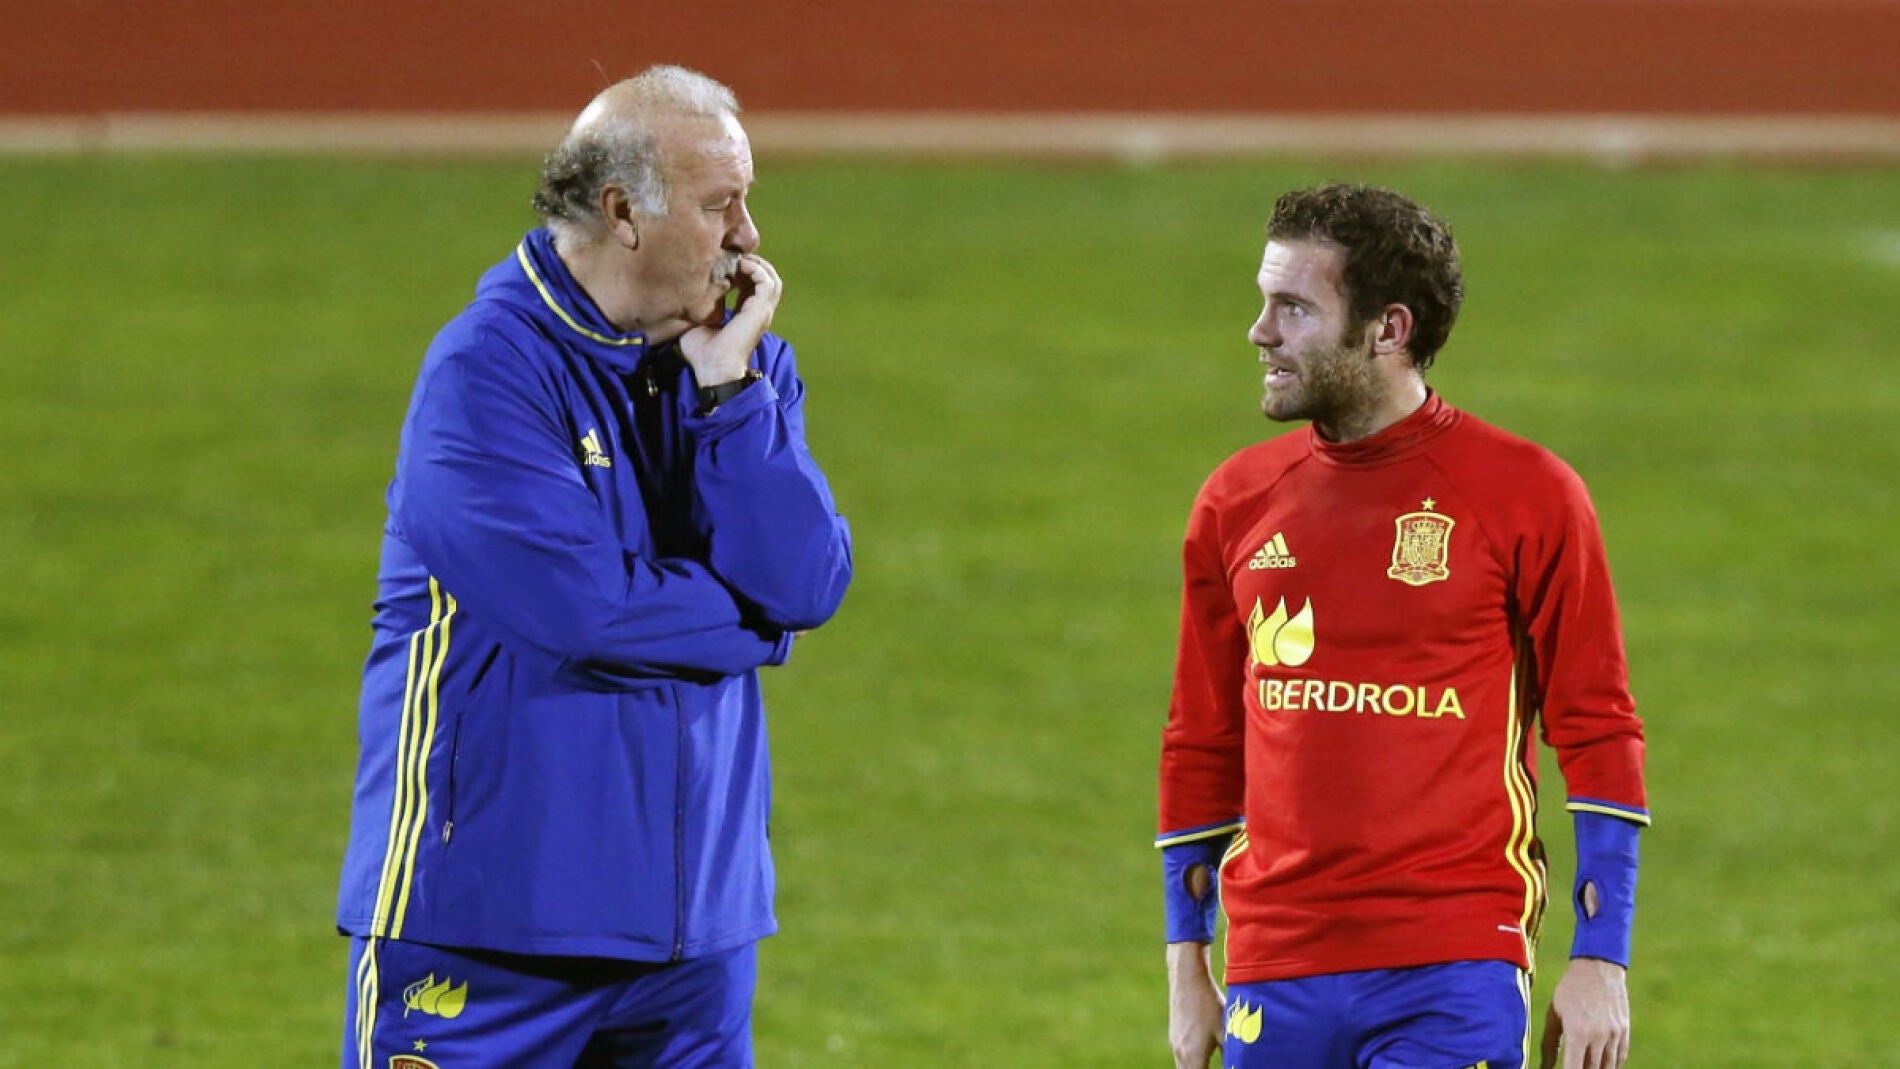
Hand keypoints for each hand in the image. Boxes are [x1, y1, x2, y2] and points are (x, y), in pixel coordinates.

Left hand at [680, 254, 781, 385]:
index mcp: (747, 315)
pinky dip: (756, 269)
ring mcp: (762, 311)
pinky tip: (739, 265)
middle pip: (767, 279)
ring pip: (772, 278)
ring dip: (756, 264)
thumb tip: (686, 292)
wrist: (713, 369)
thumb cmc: (703, 353)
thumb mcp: (699, 322)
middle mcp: (758, 312)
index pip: (753, 286)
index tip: (723, 264)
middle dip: (753, 264)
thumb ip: (700, 306)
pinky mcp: (761, 311)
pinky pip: (767, 282)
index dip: (742, 271)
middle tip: (733, 257)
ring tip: (738, 259)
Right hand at [1166, 942, 1222, 1068]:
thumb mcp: (1226, 1031)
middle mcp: (1180, 1053)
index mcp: (1193, 1056)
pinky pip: (1181, 1059)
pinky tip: (1204, 1057)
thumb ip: (1231, 1054)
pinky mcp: (1174, 1036)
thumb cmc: (1209, 1003)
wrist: (1187, 977)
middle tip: (1217, 1067)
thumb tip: (1239, 1064)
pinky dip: (1192, 1064)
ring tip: (1211, 1064)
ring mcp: (1175, 1044)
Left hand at [1539, 957, 1630, 1068]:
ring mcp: (1614, 1035)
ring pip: (1608, 1067)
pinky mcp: (1624, 1031)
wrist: (1598, 967)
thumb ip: (1549, 1043)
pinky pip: (1620, 1057)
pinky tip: (1600, 1064)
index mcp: (1577, 1033)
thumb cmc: (1570, 990)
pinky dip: (1611, 1064)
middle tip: (1574, 1065)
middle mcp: (1598, 1037)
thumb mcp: (1554, 1014)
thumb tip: (1545, 1067)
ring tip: (1585, 1065)